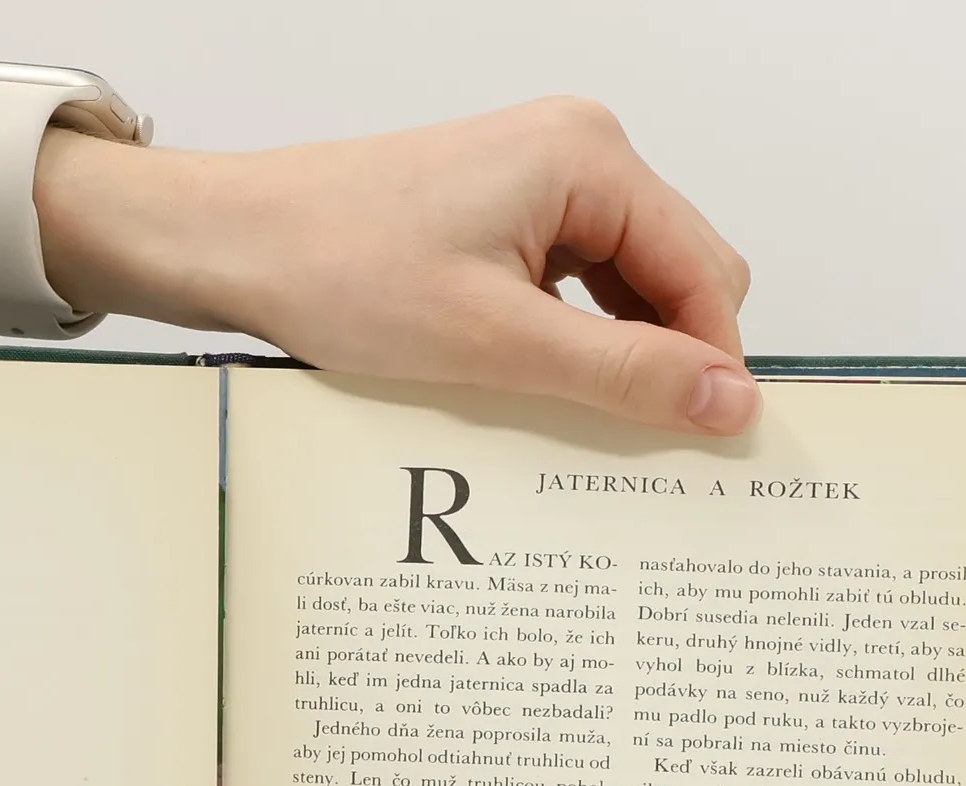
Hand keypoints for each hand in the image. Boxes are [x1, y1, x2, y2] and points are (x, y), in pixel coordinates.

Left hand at [41, 96, 757, 435]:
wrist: (235, 244)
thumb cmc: (340, 271)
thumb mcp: (498, 341)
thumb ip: (623, 372)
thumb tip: (730, 401)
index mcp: (592, 158)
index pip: (706, 271)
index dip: (713, 364)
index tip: (710, 447)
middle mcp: (576, 155)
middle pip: (673, 276)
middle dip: (665, 360)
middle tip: (637, 451)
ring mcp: (534, 184)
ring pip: (621, 290)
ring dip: (610, 359)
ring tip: (576, 426)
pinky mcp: (496, 219)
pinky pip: (567, 291)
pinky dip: (565, 345)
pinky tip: (534, 394)